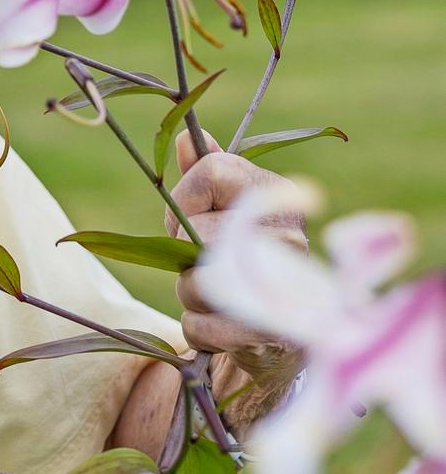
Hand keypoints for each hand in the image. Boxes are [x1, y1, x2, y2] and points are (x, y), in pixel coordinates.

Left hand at [167, 129, 307, 404]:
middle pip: (199, 233)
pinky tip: (223, 324)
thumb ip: (204, 173)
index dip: (183, 201)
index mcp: (277, 193)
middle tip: (202, 265)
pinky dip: (199, 328)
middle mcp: (290, 234)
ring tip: (215, 296)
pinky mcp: (273, 334)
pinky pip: (201, 325)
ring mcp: (287, 284)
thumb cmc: (242, 258)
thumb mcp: (226, 209)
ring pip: (198, 282)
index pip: (210, 172)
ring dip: (190, 295)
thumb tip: (183, 139)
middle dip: (183, 256)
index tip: (186, 222)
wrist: (283, 330)